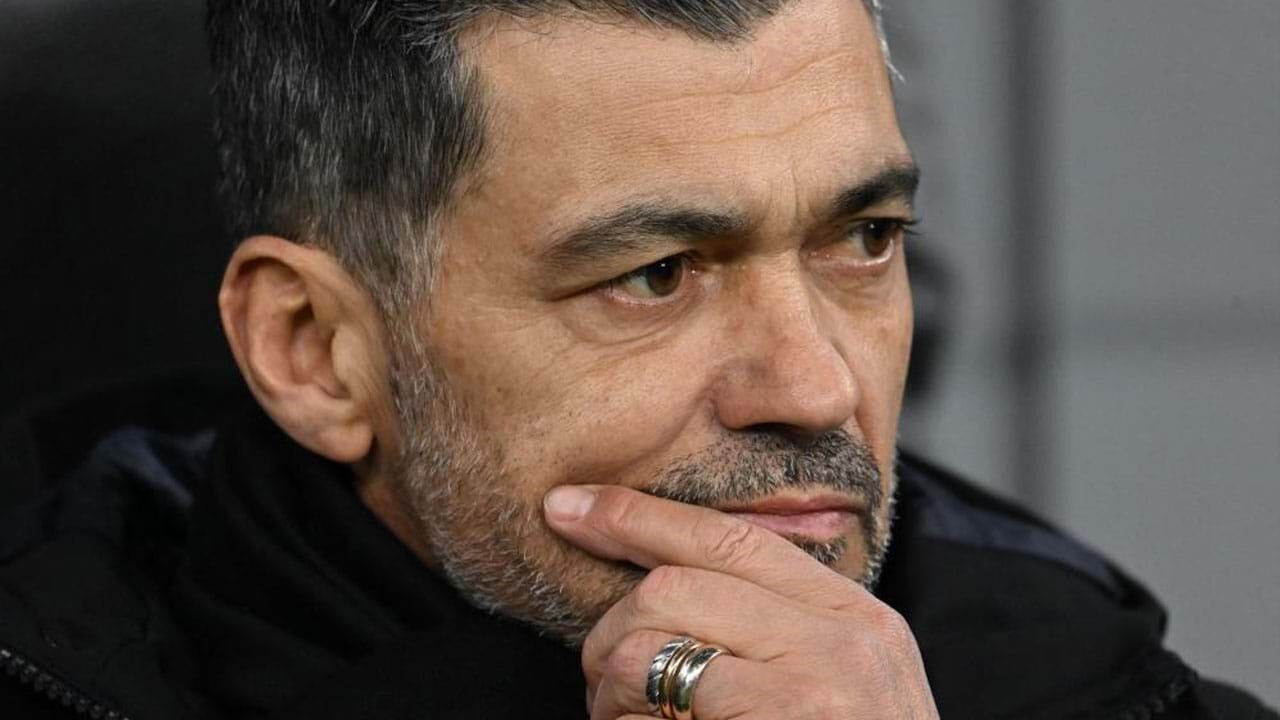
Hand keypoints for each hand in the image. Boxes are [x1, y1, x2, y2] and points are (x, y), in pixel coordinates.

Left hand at [543, 485, 938, 719]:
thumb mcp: (839, 688)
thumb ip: (779, 632)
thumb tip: (667, 582)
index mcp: (857, 618)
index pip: (734, 538)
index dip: (643, 516)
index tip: (574, 508)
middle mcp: (843, 637)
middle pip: (679, 579)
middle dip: (612, 622)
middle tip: (601, 678)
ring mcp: (815, 681)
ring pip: (654, 624)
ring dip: (610, 677)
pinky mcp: (779, 715)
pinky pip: (658, 684)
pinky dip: (624, 715)